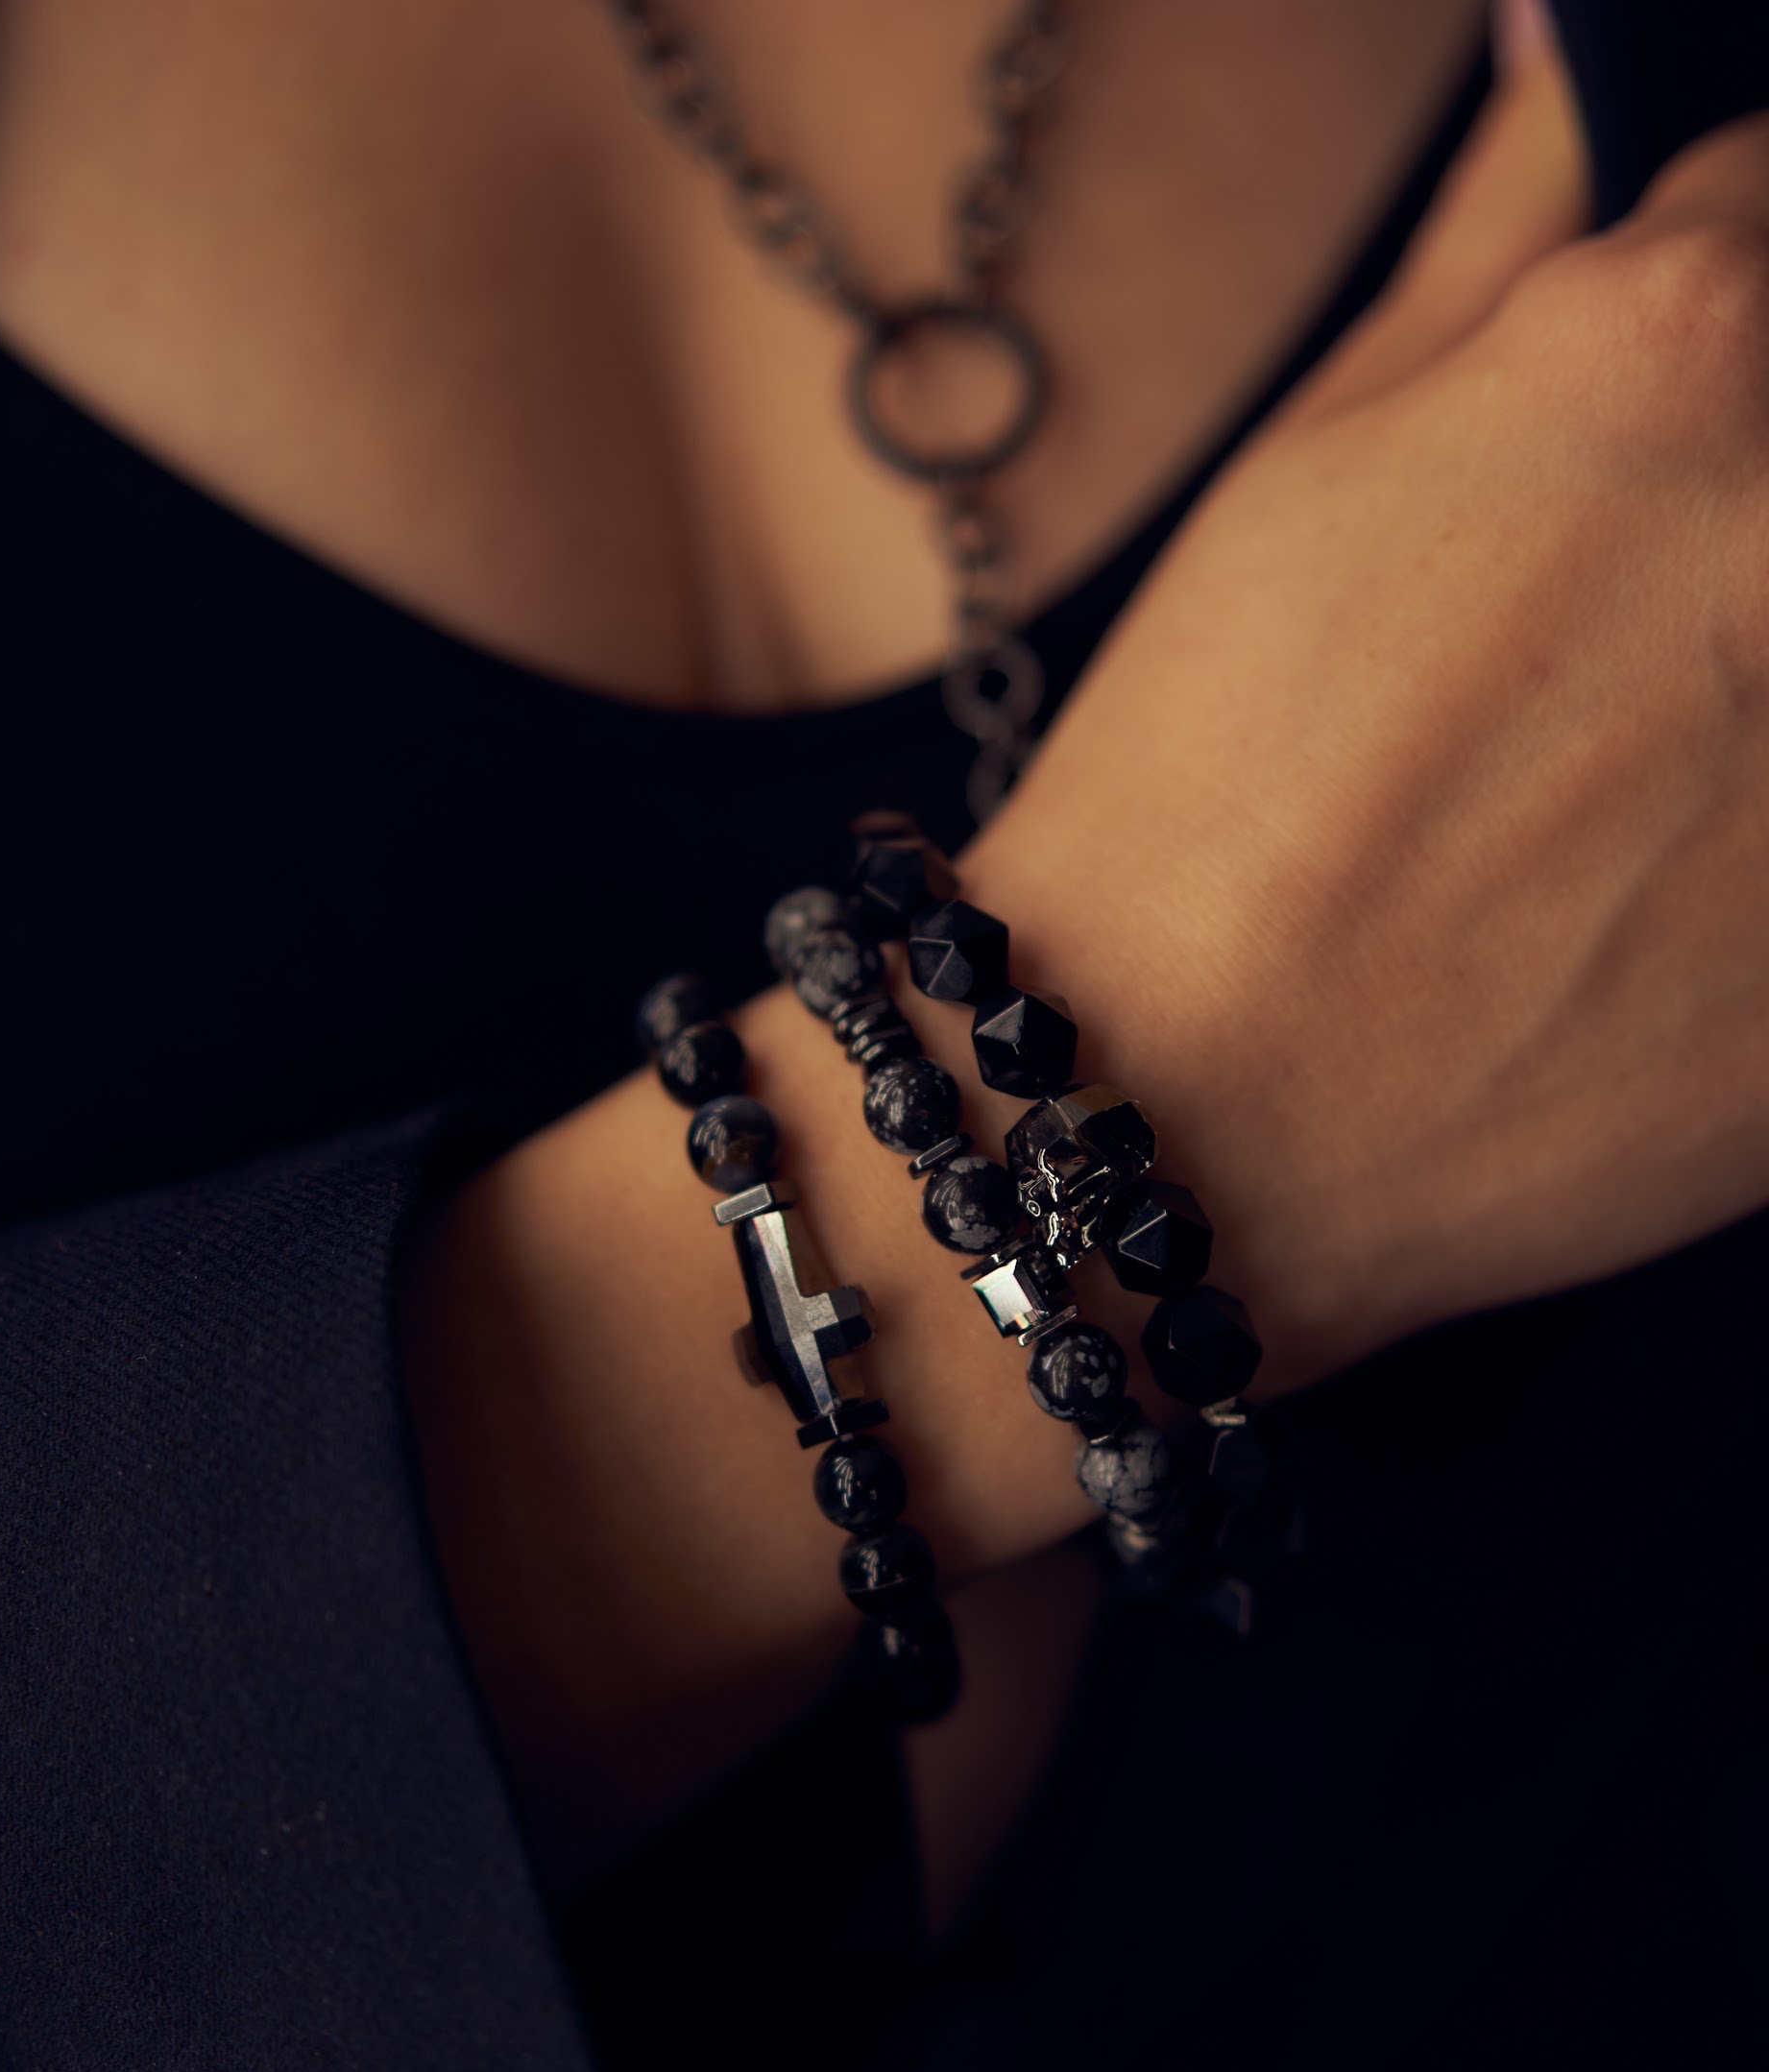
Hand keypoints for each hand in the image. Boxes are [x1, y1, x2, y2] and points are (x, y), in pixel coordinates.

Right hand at [970, 36, 1768, 1390]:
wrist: (1190, 1134)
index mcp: (1682, 350)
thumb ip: (1495, 238)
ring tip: (1629, 784)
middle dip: (1739, 504)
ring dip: (1757, 671)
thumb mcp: (1308, 470)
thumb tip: (1576, 56)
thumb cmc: (1207, 798)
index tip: (1643, 418)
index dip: (1707, 316)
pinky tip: (1670, 897)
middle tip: (1606, 652)